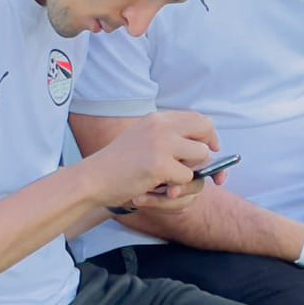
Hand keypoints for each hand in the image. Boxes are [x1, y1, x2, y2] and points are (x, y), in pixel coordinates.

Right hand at [85, 111, 218, 208]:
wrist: (92, 179)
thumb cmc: (116, 166)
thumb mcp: (142, 141)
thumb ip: (169, 140)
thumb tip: (208, 150)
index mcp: (156, 119)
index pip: (198, 118)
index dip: (209, 134)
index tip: (211, 148)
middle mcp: (160, 126)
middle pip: (206, 129)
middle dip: (210, 149)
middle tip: (206, 165)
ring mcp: (161, 144)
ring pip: (201, 156)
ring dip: (190, 171)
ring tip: (167, 178)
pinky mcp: (160, 165)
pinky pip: (187, 177)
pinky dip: (175, 186)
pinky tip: (155, 185)